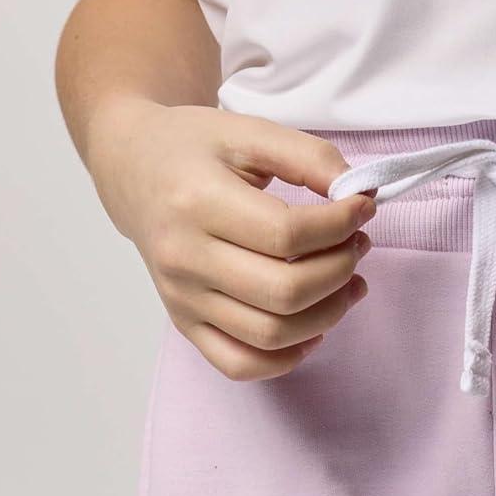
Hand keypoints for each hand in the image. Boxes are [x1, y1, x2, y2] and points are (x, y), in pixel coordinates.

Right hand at [86, 99, 372, 380]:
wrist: (133, 170)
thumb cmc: (194, 149)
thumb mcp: (248, 131)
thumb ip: (309, 157)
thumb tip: (361, 196)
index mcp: (196, 201)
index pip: (288, 236)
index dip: (340, 226)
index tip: (362, 209)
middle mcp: (184, 258)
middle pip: (285, 292)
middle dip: (340, 270)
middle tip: (357, 244)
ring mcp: (183, 298)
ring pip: (272, 335)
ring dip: (328, 313)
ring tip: (349, 282)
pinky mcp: (185, 324)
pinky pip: (241, 364)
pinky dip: (286, 357)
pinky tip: (314, 326)